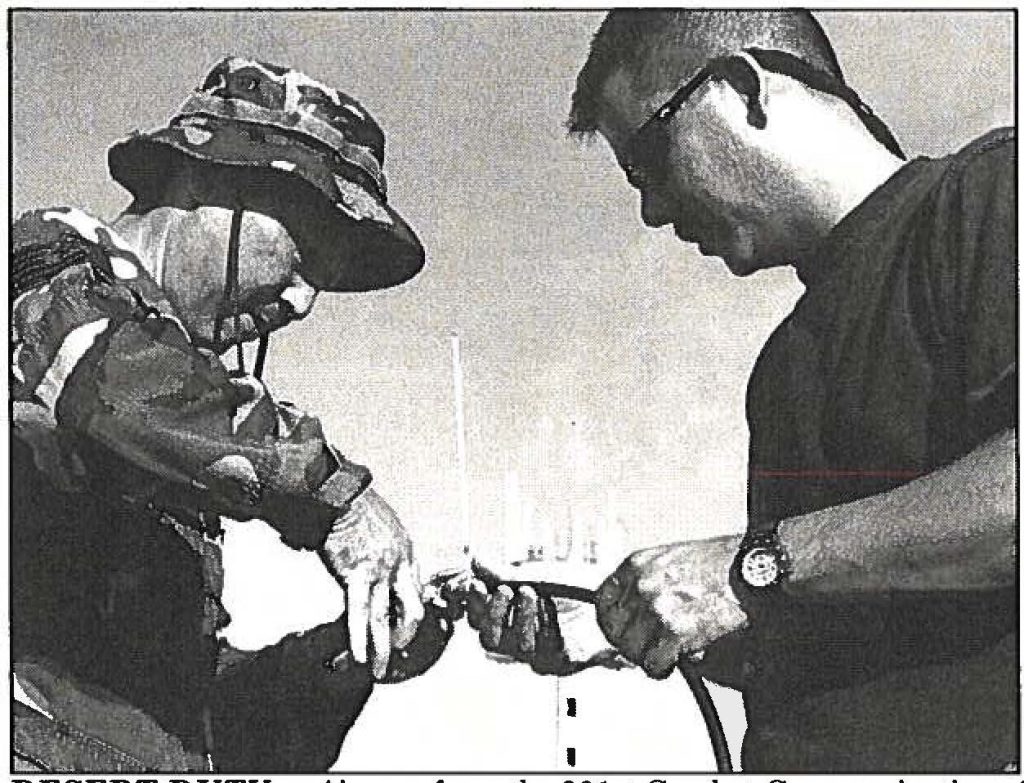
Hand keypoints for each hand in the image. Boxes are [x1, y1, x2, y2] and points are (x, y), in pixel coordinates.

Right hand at [319, 488, 423, 679]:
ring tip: (379, 671)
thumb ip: (389, 554)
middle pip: (411, 611)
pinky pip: (360, 613)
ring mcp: (380, 571)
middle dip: (405, 638)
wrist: (339, 496)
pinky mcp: (357, 574)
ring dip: (382, 649)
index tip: (402, 632)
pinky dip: (359, 638)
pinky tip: (359, 656)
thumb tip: (383, 575)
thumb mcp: (386, 529)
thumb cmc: (358, 509)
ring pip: (385, 619)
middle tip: (395, 656)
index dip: (409, 616)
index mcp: (408, 554)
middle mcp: (400, 565)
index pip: (416, 594)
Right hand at [463, 560, 628, 675]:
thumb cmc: (567, 590)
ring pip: (517, 647)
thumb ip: (502, 573)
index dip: (473, 605)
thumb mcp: (533, 576)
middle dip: (495, 614)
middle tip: (506, 590)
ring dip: (522, 618)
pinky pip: (545, 650)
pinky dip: (545, 624)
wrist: (609, 601)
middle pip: (489, 641)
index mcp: (505, 623)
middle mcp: (516, 643)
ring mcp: (537, 656)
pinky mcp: (560, 663)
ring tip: (531, 592)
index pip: (476, 622)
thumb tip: (473, 560)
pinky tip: (551, 604)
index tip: (479, 584)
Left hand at [596, 534, 747, 678]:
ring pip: (632, 651)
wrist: (753, 571)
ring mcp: (656, 607)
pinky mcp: (675, 630)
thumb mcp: (671, 560)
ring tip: (669, 652)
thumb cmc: (720, 565)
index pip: (603, 601)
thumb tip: (629, 618)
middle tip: (650, 648)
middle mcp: (641, 584)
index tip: (621, 633)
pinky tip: (679, 659)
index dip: (612, 622)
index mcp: (637, 564)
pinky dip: (665, 668)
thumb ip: (645, 583)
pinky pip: (655, 664)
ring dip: (649, 657)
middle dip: (631, 644)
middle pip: (614, 630)